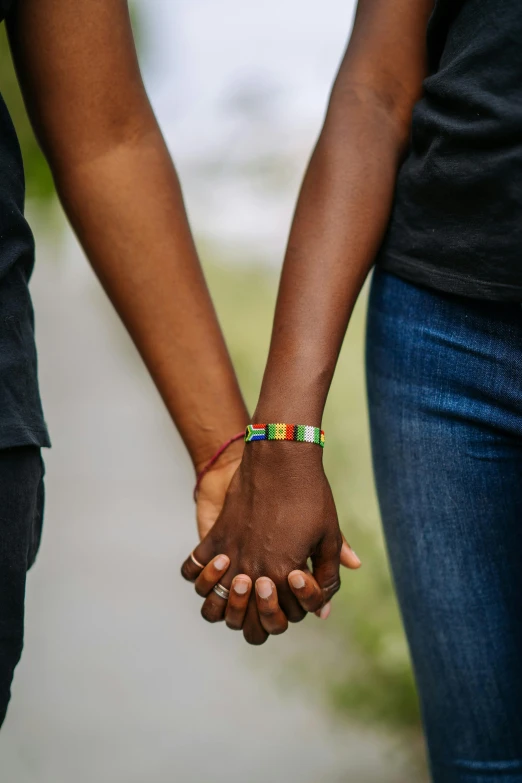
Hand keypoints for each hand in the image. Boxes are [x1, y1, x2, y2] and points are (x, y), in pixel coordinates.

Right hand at [183, 440, 352, 643]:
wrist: (281, 456)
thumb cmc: (310, 495)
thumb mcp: (329, 537)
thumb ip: (328, 578)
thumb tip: (322, 612)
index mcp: (284, 575)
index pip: (284, 619)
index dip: (294, 609)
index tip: (298, 580)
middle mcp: (252, 572)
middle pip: (244, 625)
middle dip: (257, 619)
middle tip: (267, 592)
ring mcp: (229, 556)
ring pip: (211, 607)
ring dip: (224, 605)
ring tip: (239, 583)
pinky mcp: (214, 537)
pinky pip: (191, 569)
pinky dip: (199, 574)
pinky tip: (219, 563)